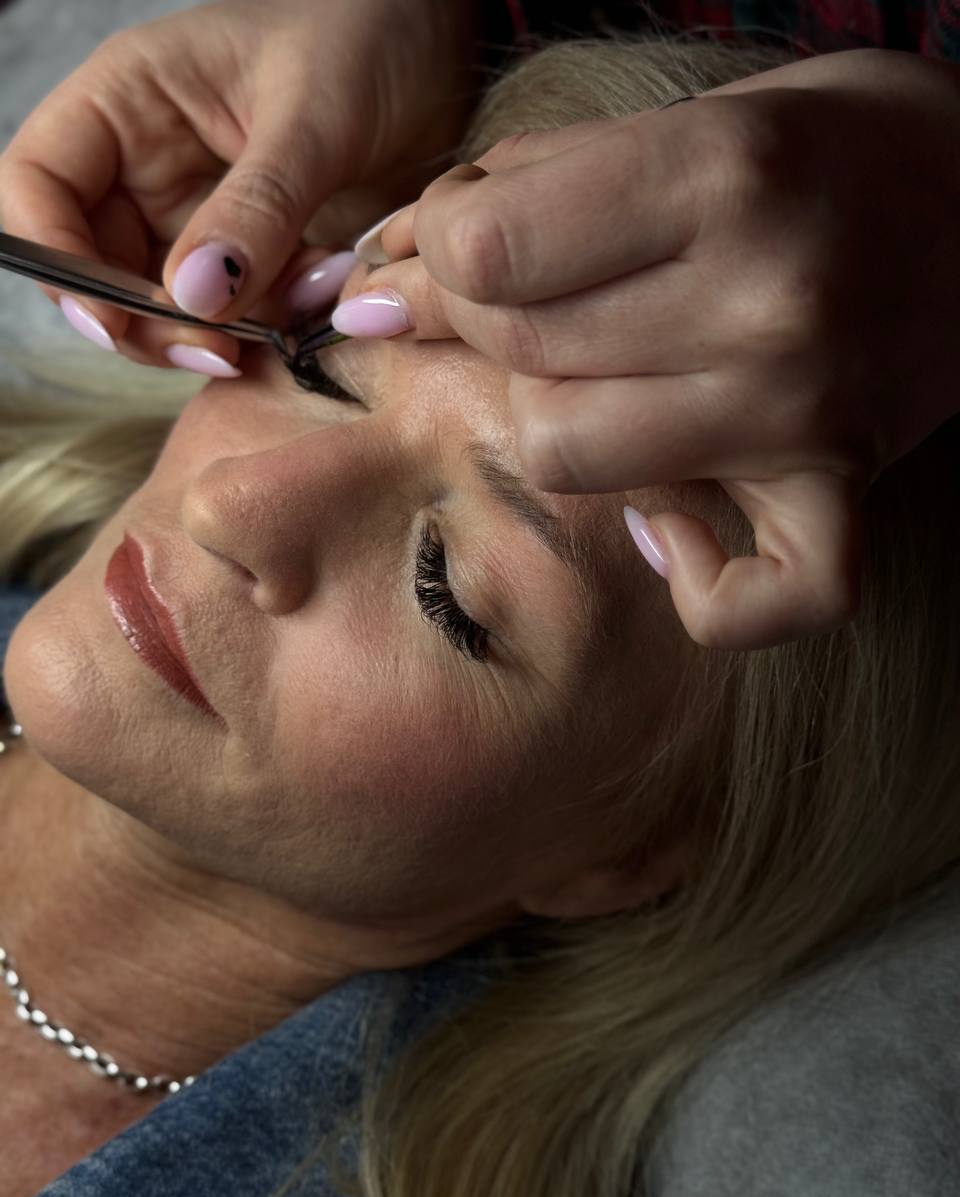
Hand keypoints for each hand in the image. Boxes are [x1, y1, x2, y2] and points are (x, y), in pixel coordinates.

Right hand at [0, 0, 477, 372]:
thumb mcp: (316, 115)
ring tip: (283, 324)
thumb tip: (193, 297)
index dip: (55, 259)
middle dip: (141, 323)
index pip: (40, 184)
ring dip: (210, 336)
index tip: (111, 319)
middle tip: (215, 351)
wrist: (446, 55)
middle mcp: (148, 163)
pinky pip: (235, 315)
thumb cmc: (373, 36)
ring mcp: (198, 216)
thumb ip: (256, 205)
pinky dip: (265, 330)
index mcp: (130, 99)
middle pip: (93, 268)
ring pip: (163, 306)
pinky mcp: (253, 256)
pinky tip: (315, 305)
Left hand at [344, 49, 959, 648]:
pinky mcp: (841, 495)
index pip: (489, 252)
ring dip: (557, 424)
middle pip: (519, 353)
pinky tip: (676, 524)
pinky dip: (699, 585)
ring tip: (601, 385)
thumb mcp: (694, 116)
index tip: (461, 243)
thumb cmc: (833, 149)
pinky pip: (751, 602)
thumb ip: (540, 178)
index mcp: (721, 175)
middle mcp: (764, 303)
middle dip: (480, 323)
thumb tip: (396, 257)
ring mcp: (804, 414)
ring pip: (569, 460)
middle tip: (517, 299)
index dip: (441, 251)